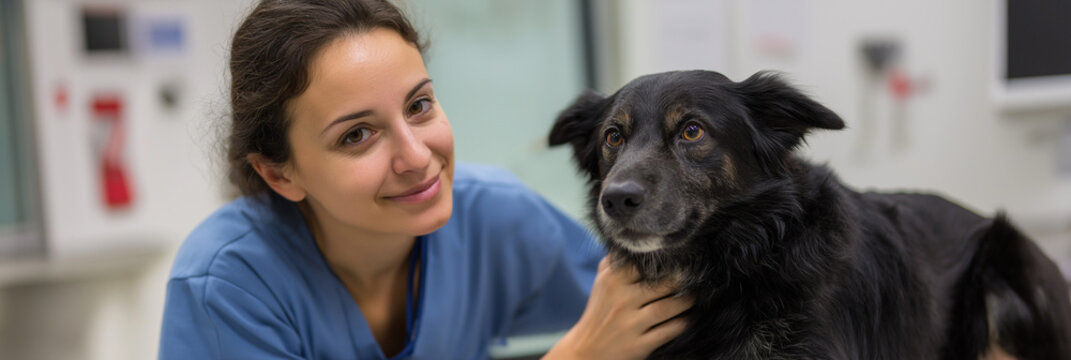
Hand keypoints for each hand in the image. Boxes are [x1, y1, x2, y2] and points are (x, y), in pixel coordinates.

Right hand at [543, 257, 691, 359]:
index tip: (684, 254)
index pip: (645, 262)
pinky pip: (670, 331)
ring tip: (697, 295)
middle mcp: (621, 300)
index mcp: (612, 280)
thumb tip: (639, 239)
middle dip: (684, 279)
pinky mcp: (639, 345)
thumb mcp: (602, 282)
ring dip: (688, 301)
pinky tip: (691, 317)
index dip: (668, 258)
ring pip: (669, 307)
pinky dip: (684, 323)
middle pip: (663, 283)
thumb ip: (617, 260)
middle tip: (698, 274)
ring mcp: (630, 324)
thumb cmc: (599, 311)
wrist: (586, 349)